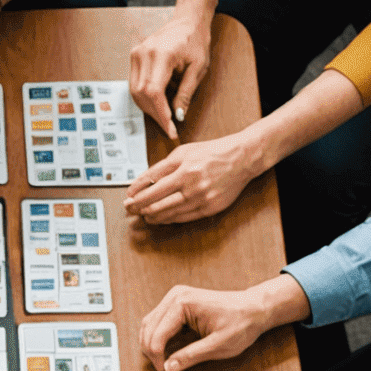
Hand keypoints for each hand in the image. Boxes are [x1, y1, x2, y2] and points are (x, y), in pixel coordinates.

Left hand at [124, 133, 259, 224]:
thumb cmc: (212, 152)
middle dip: (139, 207)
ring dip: (152, 215)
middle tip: (130, 209)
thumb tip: (142, 182)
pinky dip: (169, 219)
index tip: (128, 198)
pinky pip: (184, 218)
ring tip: (143, 215)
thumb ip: (162, 167)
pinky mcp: (210, 208)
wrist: (242, 158)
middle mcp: (192, 186)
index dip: (137, 194)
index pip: (152, 186)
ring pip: (169, 213)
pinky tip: (161, 217)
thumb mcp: (184, 152)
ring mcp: (202, 199)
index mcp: (184, 170)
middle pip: (157, 202)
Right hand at [128, 7, 212, 139]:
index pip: (153, 92)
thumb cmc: (196, 41)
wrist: (188, 20)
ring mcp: (136, 54)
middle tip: (169, 126)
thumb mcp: (198, 68)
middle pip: (141, 94)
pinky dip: (145, 97)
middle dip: (155, 114)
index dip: (161, 114)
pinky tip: (158, 103)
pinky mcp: (134, 57)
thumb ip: (186, 93)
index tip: (170, 129)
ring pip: (134, 91)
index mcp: (161, 55)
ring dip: (149, 107)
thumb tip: (177, 116)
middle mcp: (143, 54)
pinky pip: (135, 84)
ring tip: (164, 116)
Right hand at [139, 284, 268, 370]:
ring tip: (161, 360)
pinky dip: (157, 335)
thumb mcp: (218, 345)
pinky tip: (164, 348)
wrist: (254, 308)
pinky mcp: (178, 301)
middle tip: (160, 368)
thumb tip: (168, 368)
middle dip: (150, 349)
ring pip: (150, 322)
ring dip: (150, 342)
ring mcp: (176, 296)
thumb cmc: (241, 323)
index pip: (157, 333)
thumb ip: (191, 356)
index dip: (157, 355)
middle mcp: (176, 296)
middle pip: (149, 326)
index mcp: (183, 303)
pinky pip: (158, 319)